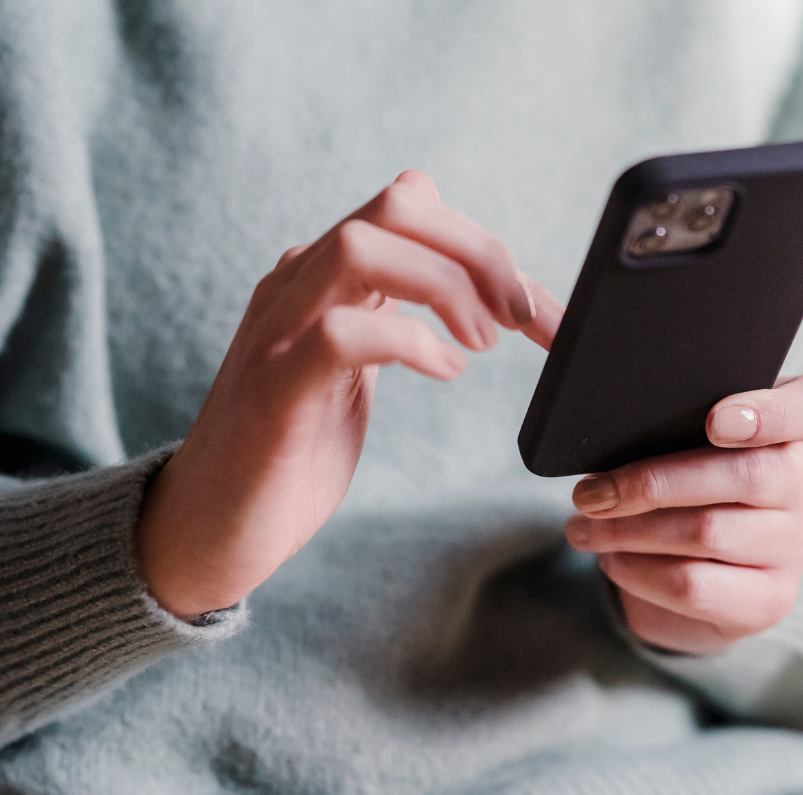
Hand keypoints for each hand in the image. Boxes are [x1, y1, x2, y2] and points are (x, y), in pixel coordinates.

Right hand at [135, 170, 561, 619]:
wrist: (211, 525)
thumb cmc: (293, 452)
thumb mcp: (354, 371)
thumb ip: (393, 321)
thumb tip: (472, 298)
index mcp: (324, 279)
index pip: (412, 208)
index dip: (486, 246)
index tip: (536, 310)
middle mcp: (298, 287)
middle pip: (397, 206)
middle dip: (480, 253)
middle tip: (521, 317)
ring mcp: (279, 332)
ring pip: (364, 247)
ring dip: (447, 287)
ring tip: (482, 344)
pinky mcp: (276, 390)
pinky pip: (343, 333)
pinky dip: (409, 342)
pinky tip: (444, 371)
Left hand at [564, 374, 802, 653]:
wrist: (695, 582)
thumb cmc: (676, 491)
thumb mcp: (666, 439)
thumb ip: (630, 390)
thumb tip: (546, 324)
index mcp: (787, 430)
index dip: (774, 413)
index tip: (718, 421)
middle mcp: (802, 485)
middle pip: (741, 475)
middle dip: (648, 481)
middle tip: (587, 493)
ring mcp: (792, 547)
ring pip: (706, 532)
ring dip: (627, 530)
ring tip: (581, 525)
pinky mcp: (768, 601)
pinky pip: (694, 584)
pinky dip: (637, 571)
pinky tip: (611, 559)